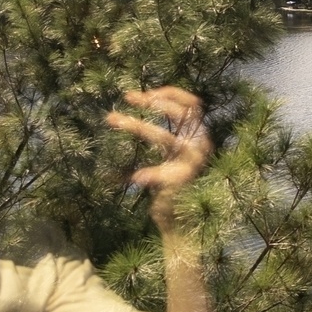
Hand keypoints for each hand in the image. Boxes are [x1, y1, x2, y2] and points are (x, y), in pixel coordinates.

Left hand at [107, 87, 211, 228]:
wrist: (182, 218)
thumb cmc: (173, 183)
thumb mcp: (171, 153)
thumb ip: (167, 133)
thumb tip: (149, 105)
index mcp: (199, 137)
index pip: (191, 104)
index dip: (170, 93)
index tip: (144, 94)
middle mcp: (200, 146)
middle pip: (181, 112)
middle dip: (153, 101)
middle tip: (127, 97)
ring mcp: (193, 163)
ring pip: (165, 136)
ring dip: (136, 124)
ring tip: (111, 119)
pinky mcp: (184, 182)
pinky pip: (162, 174)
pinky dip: (150, 174)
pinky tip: (136, 178)